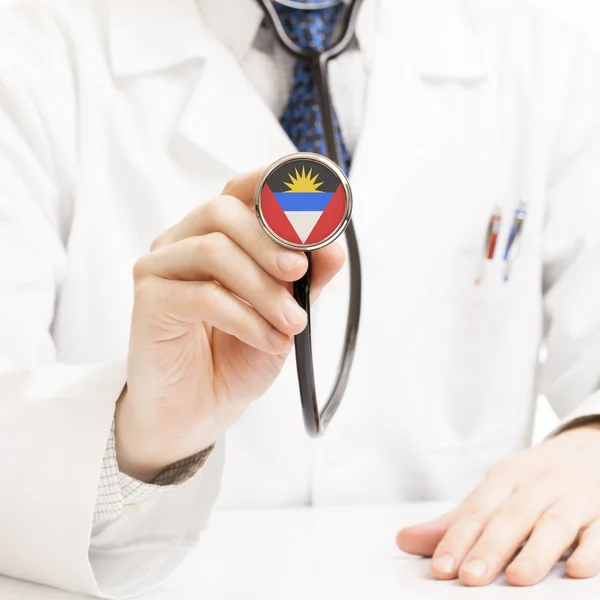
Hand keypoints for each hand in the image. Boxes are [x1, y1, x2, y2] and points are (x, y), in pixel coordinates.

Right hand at [116, 169, 343, 480]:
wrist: (199, 409)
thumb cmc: (237, 355)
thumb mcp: (285, 313)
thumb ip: (306, 278)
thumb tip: (332, 245)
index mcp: (216, 235)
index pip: (239, 190)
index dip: (273, 184)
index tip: (314, 204)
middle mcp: (183, 241)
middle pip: (222, 211)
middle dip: (270, 241)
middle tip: (299, 273)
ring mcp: (160, 268)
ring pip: (212, 250)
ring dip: (263, 288)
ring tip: (292, 323)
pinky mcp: (149, 301)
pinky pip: (201, 296)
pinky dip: (245, 318)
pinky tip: (268, 340)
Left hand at [396, 423, 599, 585]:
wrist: (588, 447)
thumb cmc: (532, 479)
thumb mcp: (494, 491)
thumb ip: (454, 522)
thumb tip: (404, 540)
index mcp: (505, 478)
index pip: (477, 510)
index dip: (457, 538)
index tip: (441, 567)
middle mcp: (536, 485)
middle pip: (511, 517)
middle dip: (490, 547)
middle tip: (470, 577)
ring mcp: (572, 497)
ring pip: (553, 524)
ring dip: (536, 551)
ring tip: (518, 579)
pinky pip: (598, 531)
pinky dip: (590, 549)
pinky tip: (578, 569)